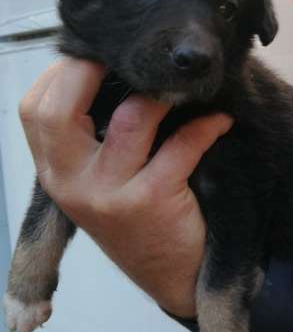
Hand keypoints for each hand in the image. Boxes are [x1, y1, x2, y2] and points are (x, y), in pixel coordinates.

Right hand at [18, 58, 232, 317]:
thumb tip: (106, 66)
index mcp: (53, 173)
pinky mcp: (151, 201)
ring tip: (181, 90)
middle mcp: (70, 183)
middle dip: (92, 70)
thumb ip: (86, 137)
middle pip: (59, 111)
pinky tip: (219, 121)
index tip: (95, 55)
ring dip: (161, 96)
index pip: (34, 110)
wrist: (170, 276)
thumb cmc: (133, 216)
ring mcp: (108, 195)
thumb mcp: (93, 182)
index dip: (62, 72)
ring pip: (129, 120)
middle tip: (129, 61)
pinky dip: (207, 126)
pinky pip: (181, 145)